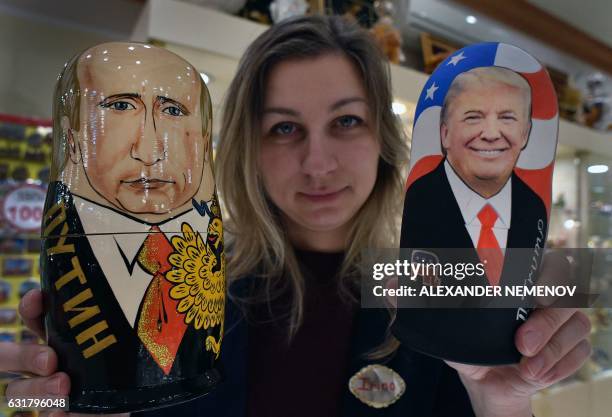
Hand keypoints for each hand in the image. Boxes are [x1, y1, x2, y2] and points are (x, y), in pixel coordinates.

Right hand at [3, 289, 126, 416]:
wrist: (124, 401)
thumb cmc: (124, 366)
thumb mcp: (124, 344)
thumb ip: (121, 329)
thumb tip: (135, 304)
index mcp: (60, 339)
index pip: (33, 319)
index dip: (30, 309)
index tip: (37, 297)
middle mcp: (45, 364)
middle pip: (10, 356)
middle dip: (23, 356)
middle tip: (50, 360)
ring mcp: (47, 392)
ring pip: (17, 390)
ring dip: (36, 389)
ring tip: (63, 387)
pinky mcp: (58, 414)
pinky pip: (48, 416)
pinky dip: (53, 415)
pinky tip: (60, 415)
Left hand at [445, 251, 591, 416]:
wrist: (485, 384)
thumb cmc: (471, 349)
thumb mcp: (457, 332)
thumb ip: (452, 317)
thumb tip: (435, 301)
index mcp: (522, 284)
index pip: (550, 264)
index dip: (550, 275)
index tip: (536, 295)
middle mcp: (548, 298)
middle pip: (567, 297)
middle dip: (546, 323)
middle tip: (523, 344)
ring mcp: (564, 323)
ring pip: (578, 325)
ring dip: (553, 351)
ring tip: (527, 369)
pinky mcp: (572, 349)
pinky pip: (580, 352)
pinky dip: (560, 367)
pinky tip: (537, 375)